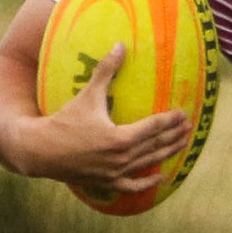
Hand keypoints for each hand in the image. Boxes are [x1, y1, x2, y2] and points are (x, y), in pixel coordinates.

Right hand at [8, 43, 190, 196]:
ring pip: (149, 164)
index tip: (183, 114)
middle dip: (175, 136)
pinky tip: (160, 178)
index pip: (154, 127)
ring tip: (182, 145)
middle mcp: (122, 158)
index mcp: (120, 137)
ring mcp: (115, 173)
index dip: (171, 120)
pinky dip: (147, 183)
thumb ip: (106, 71)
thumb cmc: (65, 120)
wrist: (41, 150)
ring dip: (168, 154)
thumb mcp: (88, 95)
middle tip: (190, 127)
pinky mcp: (107, 183)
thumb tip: (120, 45)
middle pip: (156, 146)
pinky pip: (132, 186)